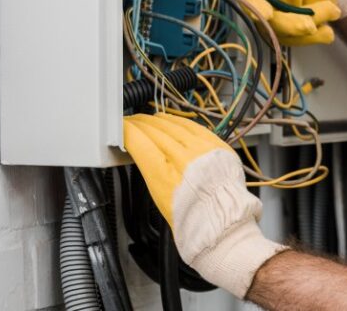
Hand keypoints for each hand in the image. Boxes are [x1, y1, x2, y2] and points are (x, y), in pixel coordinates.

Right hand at [123, 113, 286, 298]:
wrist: (224, 226)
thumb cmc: (192, 221)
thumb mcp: (160, 197)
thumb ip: (152, 170)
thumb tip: (143, 150)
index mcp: (165, 176)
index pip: (140, 143)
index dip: (129, 133)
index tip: (122, 128)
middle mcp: (185, 160)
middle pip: (157, 131)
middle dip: (142, 125)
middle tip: (133, 123)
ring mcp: (204, 151)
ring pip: (176, 125)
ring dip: (160, 121)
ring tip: (150, 120)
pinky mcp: (218, 148)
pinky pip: (195, 128)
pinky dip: (181, 123)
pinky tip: (173, 122)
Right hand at [237, 0, 346, 45]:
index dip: (252, 3)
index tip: (268, 14)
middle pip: (261, 16)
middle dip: (286, 24)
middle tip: (309, 25)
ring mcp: (274, 8)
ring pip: (280, 31)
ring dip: (308, 27)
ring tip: (332, 10)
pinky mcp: (286, 24)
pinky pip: (294, 39)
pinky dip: (313, 37)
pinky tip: (327, 30)